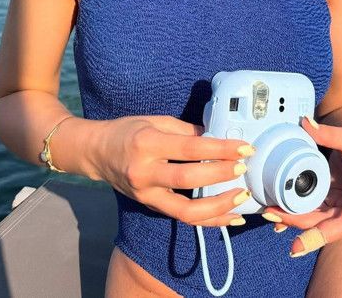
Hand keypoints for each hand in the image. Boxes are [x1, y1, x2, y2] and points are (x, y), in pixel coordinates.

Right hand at [92, 114, 255, 226]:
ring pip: (186, 211)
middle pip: (188, 180)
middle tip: (243, 169)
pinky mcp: (150, 206)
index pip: (190, 148)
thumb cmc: (128, 131)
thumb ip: (186, 130)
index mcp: (147, 143)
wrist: (97, 153)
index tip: (244, 148)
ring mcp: (146, 194)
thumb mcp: (156, 121)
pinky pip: (183, 218)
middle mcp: (145, 172)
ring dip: (218, 207)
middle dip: (220, 175)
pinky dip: (209, 221)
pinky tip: (230, 217)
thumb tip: (217, 137)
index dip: (220, 149)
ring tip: (241, 197)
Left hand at [262, 116, 341, 256]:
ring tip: (270, 214)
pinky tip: (279, 214)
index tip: (298, 245)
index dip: (320, 235)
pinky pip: (315, 210)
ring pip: (318, 220)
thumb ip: (329, 133)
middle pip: (325, 224)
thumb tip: (305, 123)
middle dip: (298, 223)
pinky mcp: (335, 202)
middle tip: (271, 216)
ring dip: (294, 218)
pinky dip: (298, 211)